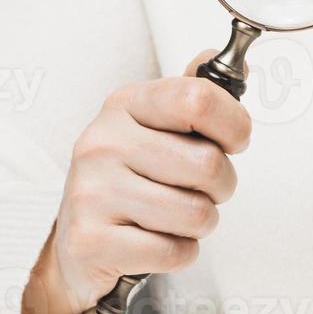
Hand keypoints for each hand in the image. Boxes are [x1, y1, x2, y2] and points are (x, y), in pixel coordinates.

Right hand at [22, 52, 250, 313]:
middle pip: (208, 164)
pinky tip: (155, 240)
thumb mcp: (157, 127)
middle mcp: (103, 142)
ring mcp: (92, 192)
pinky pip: (175, 251)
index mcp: (125, 105)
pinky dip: (180, 252)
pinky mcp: (91, 241)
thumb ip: (195, 95)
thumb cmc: (132, 180)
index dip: (234, 125)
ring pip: (197, 213)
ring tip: (175, 217)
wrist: (79, 243)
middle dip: (222, 186)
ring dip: (201, 223)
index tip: (232, 141)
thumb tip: (231, 61)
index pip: (199, 98)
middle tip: (201, 189)